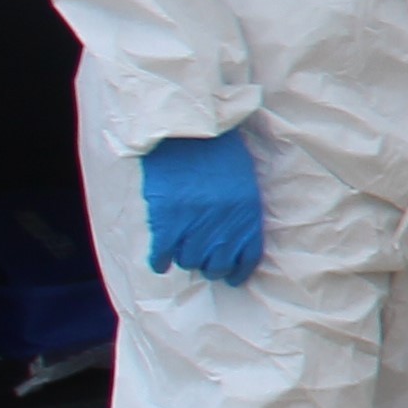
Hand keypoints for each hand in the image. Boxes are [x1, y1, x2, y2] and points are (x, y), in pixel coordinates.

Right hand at [139, 130, 264, 284]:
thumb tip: (230, 239)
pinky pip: (162, 255)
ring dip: (184, 258)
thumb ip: (239, 212)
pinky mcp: (167, 219)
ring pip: (189, 261)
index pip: (248, 258)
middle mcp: (225, 224)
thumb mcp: (242, 180)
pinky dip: (159, 262)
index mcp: (248, 213)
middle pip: (216, 265)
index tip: (232, 278)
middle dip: (208, 265)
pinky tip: (159, 261)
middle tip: (200, 258)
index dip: (238, 272)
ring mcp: (195, 223)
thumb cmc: (218, 149)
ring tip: (179, 249)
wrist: (188, 129)